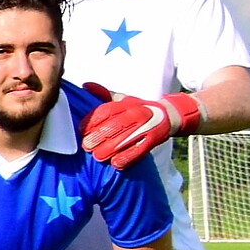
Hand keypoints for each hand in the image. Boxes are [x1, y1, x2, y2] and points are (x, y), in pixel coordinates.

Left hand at [80, 83, 200, 169]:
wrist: (168, 116)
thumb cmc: (139, 108)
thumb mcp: (123, 99)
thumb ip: (103, 94)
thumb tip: (85, 86)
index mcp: (126, 104)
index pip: (106, 111)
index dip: (91, 121)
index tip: (81, 130)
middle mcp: (135, 114)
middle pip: (113, 127)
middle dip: (97, 138)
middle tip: (87, 146)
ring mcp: (145, 128)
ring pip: (123, 141)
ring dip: (108, 150)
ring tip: (98, 156)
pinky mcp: (152, 140)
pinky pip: (137, 151)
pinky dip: (125, 158)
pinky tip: (115, 163)